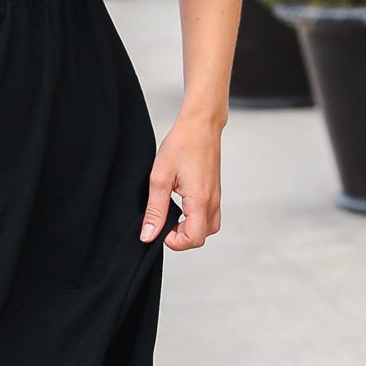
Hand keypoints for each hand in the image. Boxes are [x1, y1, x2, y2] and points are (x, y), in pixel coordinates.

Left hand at [139, 115, 221, 250]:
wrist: (201, 124)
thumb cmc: (181, 144)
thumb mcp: (159, 178)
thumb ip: (155, 210)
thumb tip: (148, 235)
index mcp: (199, 200)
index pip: (193, 239)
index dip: (174, 241)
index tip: (160, 227)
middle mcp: (212, 202)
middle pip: (202, 237)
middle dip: (182, 237)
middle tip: (165, 221)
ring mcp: (216, 197)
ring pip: (208, 228)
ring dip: (190, 228)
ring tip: (173, 214)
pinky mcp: (215, 191)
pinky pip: (210, 215)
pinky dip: (196, 218)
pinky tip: (182, 205)